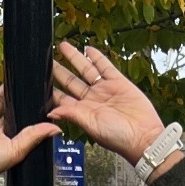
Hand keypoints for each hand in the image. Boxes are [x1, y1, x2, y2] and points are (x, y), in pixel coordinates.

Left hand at [49, 43, 164, 165]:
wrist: (144, 136)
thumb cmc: (119, 138)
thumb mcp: (91, 126)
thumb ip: (72, 114)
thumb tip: (51, 112)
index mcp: (83, 112)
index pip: (62, 98)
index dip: (52, 87)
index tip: (41, 77)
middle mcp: (92, 100)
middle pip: (71, 81)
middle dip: (59, 70)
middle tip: (48, 58)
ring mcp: (105, 90)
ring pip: (86, 70)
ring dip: (75, 59)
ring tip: (63, 47)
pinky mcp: (119, 83)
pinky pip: (105, 67)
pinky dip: (97, 57)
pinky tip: (88, 49)